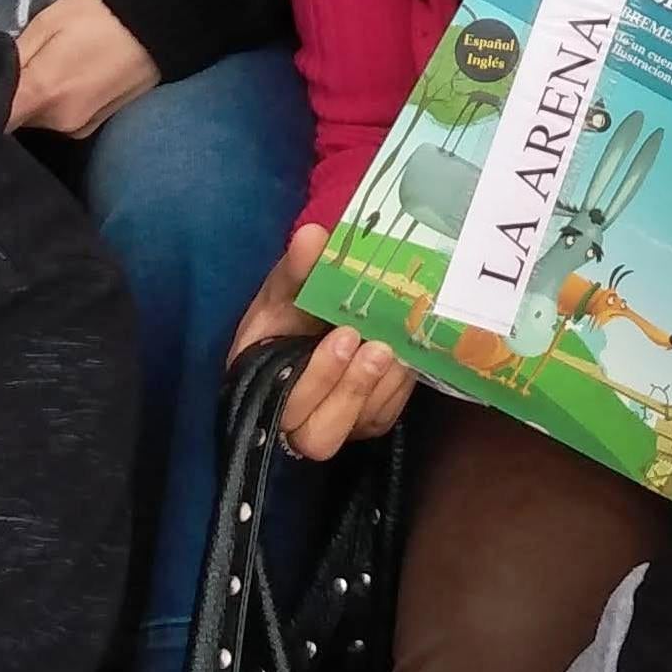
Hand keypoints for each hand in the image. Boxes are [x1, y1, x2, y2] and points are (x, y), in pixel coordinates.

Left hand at [9, 0, 159, 136]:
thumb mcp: (47, 23)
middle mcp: (59, 123)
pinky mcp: (95, 127)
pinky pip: (60, 120)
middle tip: (17, 65)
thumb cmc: (98, 16)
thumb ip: (12, 57)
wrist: (159, 24)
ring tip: (48, 67)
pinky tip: (69, 78)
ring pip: (38, 119)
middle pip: (15, 118)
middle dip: (11, 96)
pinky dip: (56, 104)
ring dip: (36, 100)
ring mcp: (80, 129)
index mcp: (43, 94)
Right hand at [228, 222, 414, 459]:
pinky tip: (408, 356)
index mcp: (263, 385)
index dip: (316, 378)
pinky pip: (384, 415)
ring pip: (356, 427)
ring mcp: (335, 422)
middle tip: (374, 346)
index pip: (282, 403)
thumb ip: (297, 269)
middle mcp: (296, 418)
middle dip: (349, 391)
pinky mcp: (366, 420)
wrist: (320, 315)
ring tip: (393, 348)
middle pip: (318, 434)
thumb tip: (312, 236)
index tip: (344, 335)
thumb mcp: (287, 286)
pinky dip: (397, 388)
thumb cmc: (292, 307)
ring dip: (377, 388)